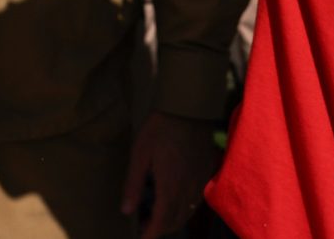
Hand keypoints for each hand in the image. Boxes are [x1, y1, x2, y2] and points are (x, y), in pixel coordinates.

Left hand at [122, 111, 219, 238]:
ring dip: (173, 220)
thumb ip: (133, 185)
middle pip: (176, 221)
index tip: (141, 237)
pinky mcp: (206, 173)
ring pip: (188, 212)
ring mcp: (199, 182)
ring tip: (157, 214)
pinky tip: (175, 199)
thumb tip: (127, 211)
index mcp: (170, 187)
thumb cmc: (160, 129)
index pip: (161, 222)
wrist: (189, 108)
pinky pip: (197, 200)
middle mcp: (188, 189)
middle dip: (160, 229)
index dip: (150, 234)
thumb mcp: (140, 154)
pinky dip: (185, 208)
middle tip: (144, 224)